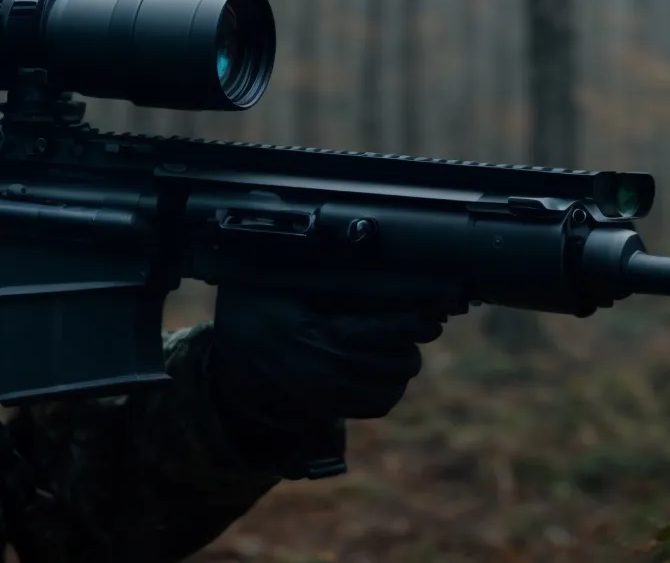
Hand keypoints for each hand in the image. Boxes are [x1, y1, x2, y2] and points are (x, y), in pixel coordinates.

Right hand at [207, 283, 461, 476]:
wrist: (231, 362)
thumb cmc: (254, 311)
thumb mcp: (278, 283)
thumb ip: (324, 275)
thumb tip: (371, 259)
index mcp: (318, 335)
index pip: (386, 329)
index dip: (416, 317)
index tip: (438, 304)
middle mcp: (328, 371)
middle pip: (398, 361)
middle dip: (412, 338)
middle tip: (419, 319)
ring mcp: (330, 396)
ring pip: (393, 384)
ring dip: (402, 361)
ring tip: (400, 342)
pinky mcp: (332, 409)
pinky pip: (379, 403)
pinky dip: (389, 385)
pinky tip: (383, 365)